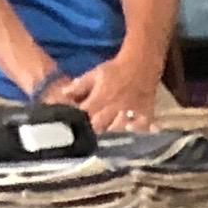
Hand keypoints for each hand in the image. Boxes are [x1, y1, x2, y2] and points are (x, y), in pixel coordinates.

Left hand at [43, 58, 163, 131]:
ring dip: (110, 136)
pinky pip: (139, 131)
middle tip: (88, 138)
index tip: (74, 127)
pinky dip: (133, 136)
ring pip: (118, 132)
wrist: (140, 65)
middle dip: (92, 132)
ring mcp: (131, 113)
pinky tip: (129, 139)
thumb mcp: (94, 74)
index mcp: (100, 97)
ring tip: (106, 141)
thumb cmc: (115, 70)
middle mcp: (115, 107)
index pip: (85, 115)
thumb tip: (63, 93)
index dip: (78, 122)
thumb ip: (79, 86)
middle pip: (100, 127)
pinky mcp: (145, 117)